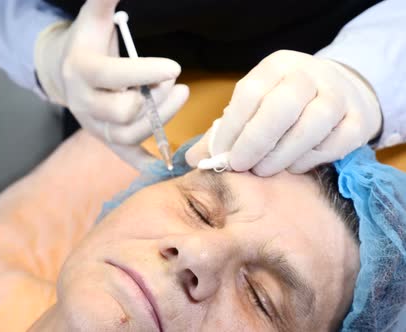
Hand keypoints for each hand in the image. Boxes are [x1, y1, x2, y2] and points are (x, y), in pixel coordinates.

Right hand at [34, 0, 188, 169]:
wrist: (63, 71)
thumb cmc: (86, 41)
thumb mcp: (92, 17)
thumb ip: (103, 0)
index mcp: (81, 70)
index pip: (112, 76)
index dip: (144, 73)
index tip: (175, 67)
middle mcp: (84, 103)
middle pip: (122, 111)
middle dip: (154, 98)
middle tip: (172, 81)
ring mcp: (94, 124)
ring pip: (129, 134)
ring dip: (160, 119)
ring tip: (178, 96)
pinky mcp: (105, 139)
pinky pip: (125, 156)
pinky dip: (146, 162)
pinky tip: (166, 161)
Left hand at [186, 50, 380, 175]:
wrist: (338, 94)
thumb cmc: (281, 107)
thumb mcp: (252, 109)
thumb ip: (223, 134)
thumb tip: (193, 161)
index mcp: (276, 66)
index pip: (251, 92)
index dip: (233, 127)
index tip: (221, 154)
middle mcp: (309, 74)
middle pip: (283, 105)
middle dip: (257, 141)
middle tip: (241, 166)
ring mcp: (338, 95)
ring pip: (312, 124)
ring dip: (283, 154)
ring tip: (264, 170)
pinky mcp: (358, 120)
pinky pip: (334, 144)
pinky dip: (310, 159)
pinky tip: (293, 166)